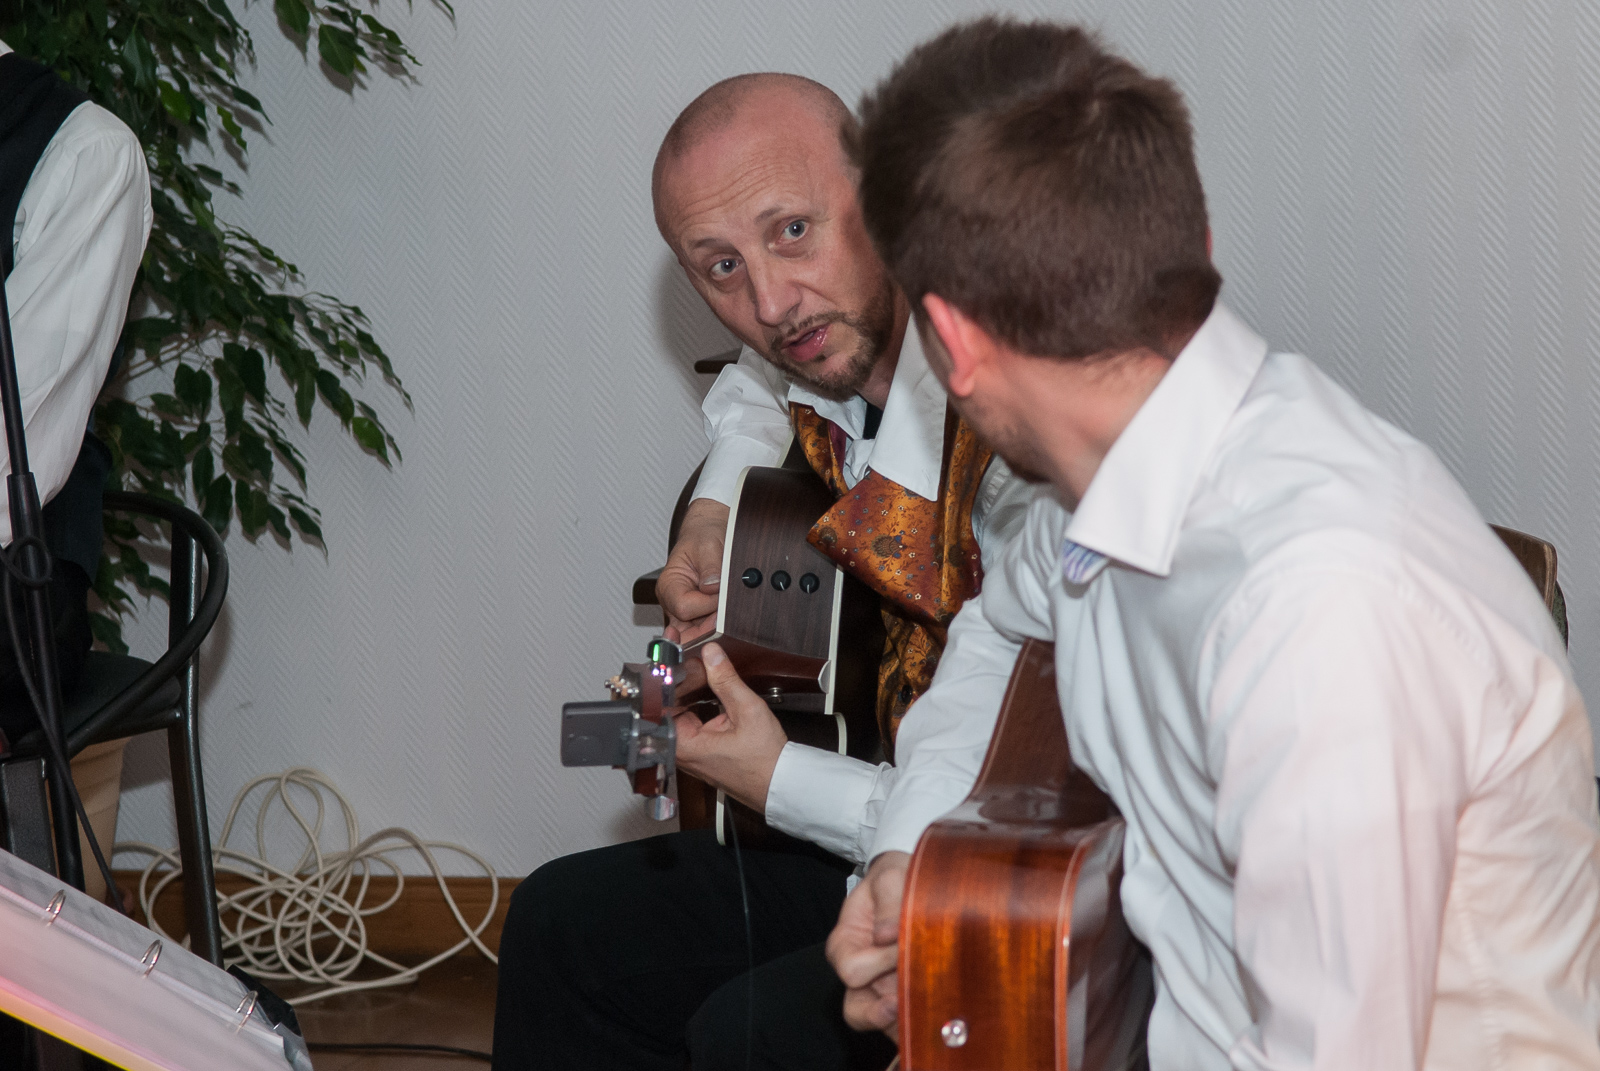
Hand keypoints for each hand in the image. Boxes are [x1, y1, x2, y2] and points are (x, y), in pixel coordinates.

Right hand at [657, 498, 728, 643]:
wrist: (710, 533)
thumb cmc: (704, 536)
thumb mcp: (709, 545)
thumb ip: (711, 567)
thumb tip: (713, 587)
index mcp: (669, 585)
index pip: (684, 608)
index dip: (707, 605)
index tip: (722, 596)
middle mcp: (673, 601)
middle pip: (689, 628)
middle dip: (711, 624)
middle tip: (728, 610)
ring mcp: (685, 610)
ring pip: (698, 634)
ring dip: (715, 626)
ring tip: (726, 608)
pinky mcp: (697, 614)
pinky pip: (705, 630)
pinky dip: (717, 626)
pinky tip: (725, 615)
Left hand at [670, 642, 786, 811]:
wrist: (780, 784)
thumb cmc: (764, 761)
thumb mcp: (747, 711)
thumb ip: (726, 680)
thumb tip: (712, 654)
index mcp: (684, 745)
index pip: (659, 705)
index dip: (666, 678)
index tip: (673, 659)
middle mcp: (681, 751)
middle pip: (668, 707)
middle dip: (680, 681)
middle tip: (693, 660)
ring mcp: (690, 751)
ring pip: (679, 712)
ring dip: (689, 690)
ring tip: (701, 669)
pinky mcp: (701, 749)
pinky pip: (691, 721)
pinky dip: (697, 703)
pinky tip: (708, 688)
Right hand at [827, 851, 910, 1036]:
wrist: (913, 885)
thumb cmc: (894, 881)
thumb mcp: (889, 879)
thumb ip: (888, 903)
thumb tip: (887, 936)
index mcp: (845, 946)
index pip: (852, 970)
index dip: (879, 962)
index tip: (905, 945)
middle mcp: (860, 975)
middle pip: (859, 1011)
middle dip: (887, 1009)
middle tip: (913, 997)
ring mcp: (881, 990)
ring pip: (884, 1024)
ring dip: (905, 1022)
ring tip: (928, 1016)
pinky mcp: (905, 999)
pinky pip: (908, 1025)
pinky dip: (921, 1027)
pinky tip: (940, 1021)